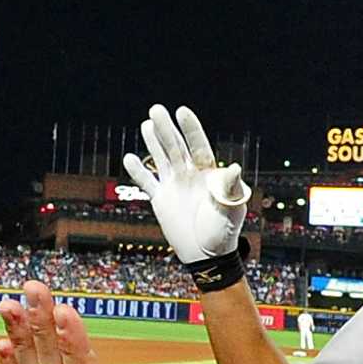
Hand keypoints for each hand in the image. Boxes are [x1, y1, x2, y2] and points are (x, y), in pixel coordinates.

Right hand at [123, 104, 249, 263]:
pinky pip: (147, 182)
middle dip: (166, 128)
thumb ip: (230, 188)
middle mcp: (190, 174)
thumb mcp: (231, 208)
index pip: (198, 145)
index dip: (190, 129)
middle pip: (176, 146)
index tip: (182, 111)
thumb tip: (234, 168)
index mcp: (208, 173)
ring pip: (162, 158)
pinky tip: (128, 157)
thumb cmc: (225, 231)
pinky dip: (138, 171)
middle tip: (156, 109)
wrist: (207, 255)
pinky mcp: (161, 199)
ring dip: (154, 142)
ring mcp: (175, 185)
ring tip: (147, 124)